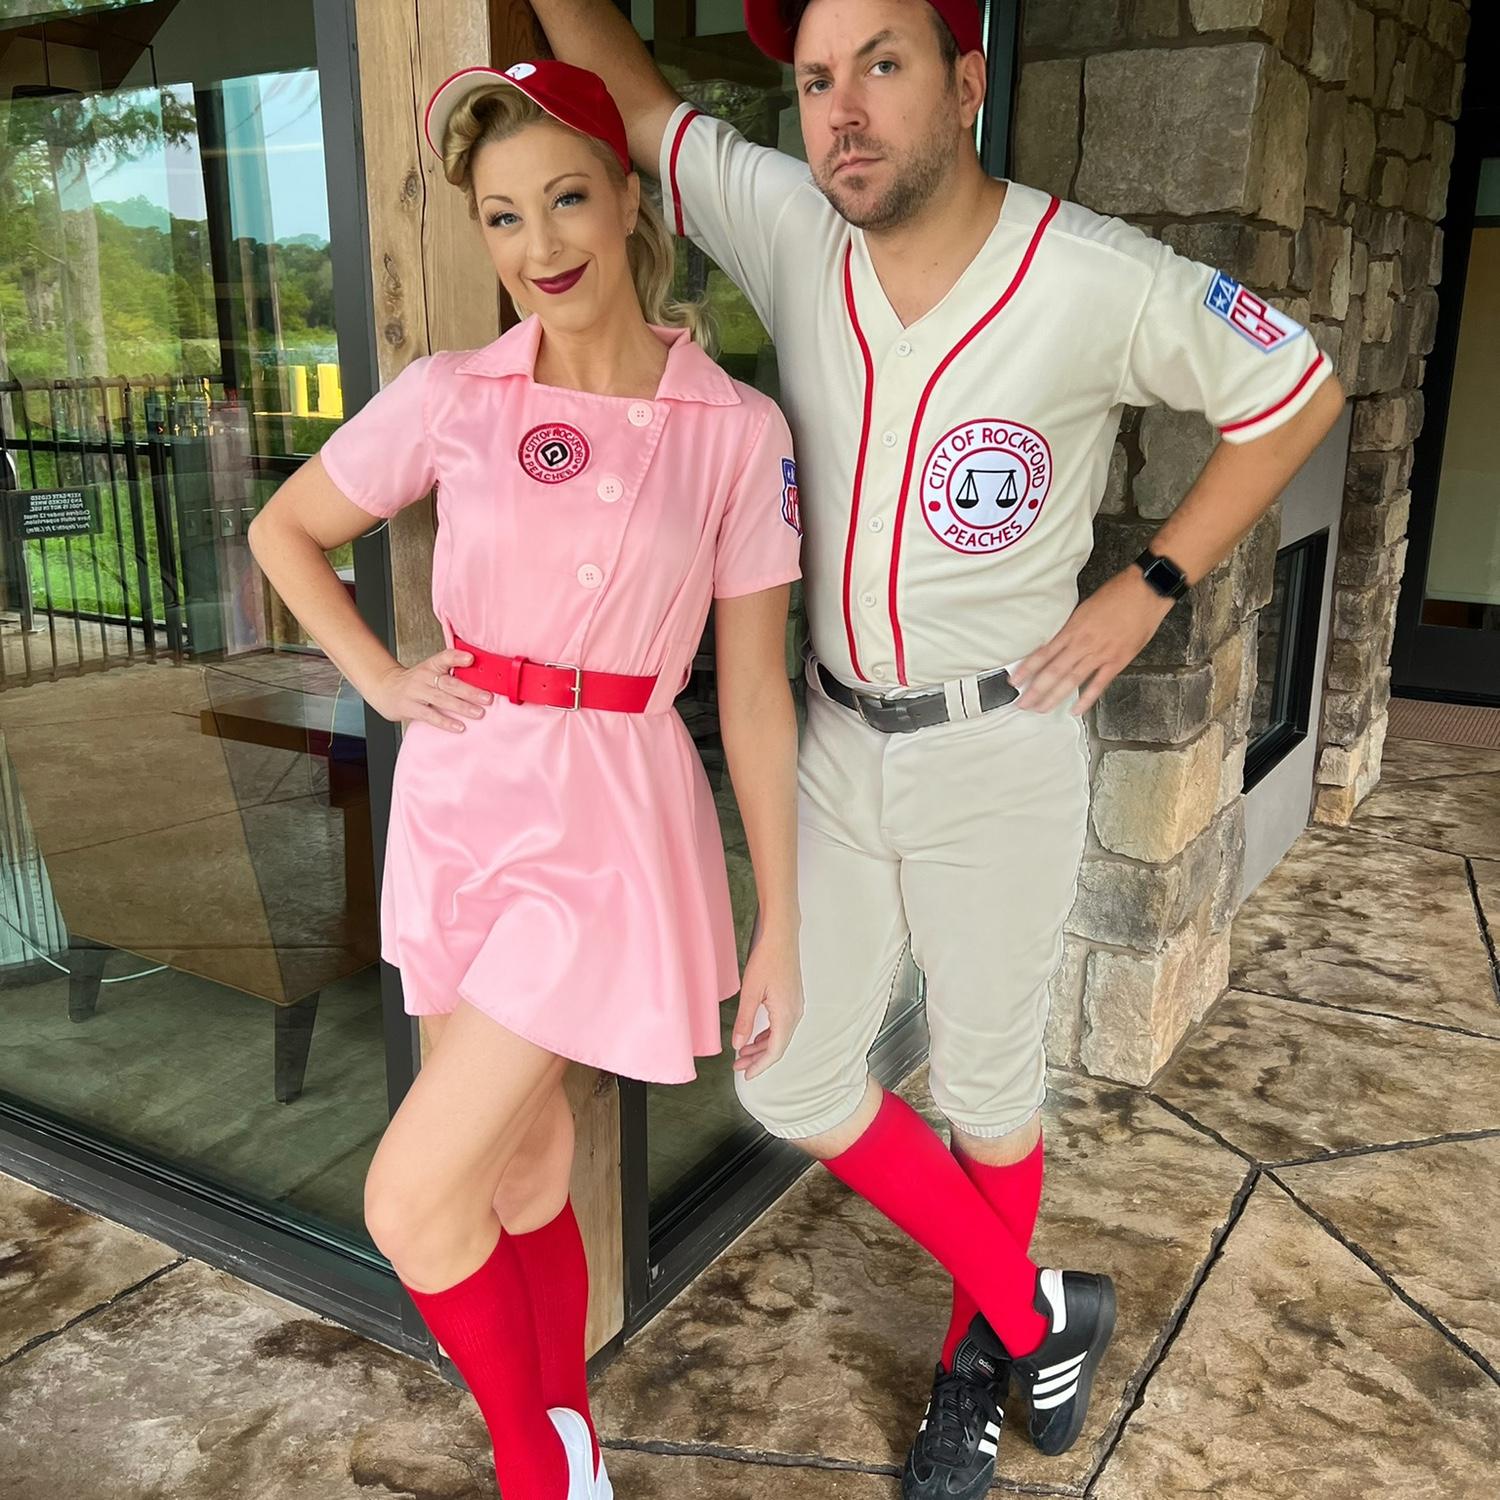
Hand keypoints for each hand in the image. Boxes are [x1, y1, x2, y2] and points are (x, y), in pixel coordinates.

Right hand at [367, 649, 491, 730]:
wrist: (385, 688)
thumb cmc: (416, 681)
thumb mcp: (430, 671)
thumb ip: (452, 672)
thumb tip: (483, 678)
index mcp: (431, 665)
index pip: (444, 657)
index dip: (457, 657)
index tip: (471, 658)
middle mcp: (424, 677)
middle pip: (449, 683)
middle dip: (470, 691)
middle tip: (487, 698)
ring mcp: (416, 692)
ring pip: (441, 699)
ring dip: (461, 707)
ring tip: (478, 713)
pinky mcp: (410, 708)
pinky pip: (429, 715)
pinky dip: (445, 722)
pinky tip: (459, 727)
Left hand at [731, 925, 803, 1080]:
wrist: (781, 937)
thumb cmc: (768, 959)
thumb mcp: (751, 992)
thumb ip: (745, 1020)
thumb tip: (738, 1044)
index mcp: (786, 1015)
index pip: (775, 1051)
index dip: (760, 1066)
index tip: (746, 1075)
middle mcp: (795, 1013)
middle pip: (778, 1046)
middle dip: (758, 1059)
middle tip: (738, 1066)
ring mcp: (795, 1006)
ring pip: (780, 1036)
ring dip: (762, 1047)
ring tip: (742, 1052)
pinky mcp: (792, 1000)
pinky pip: (782, 1025)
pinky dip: (768, 1034)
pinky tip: (755, 1036)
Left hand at [1010, 567, 1176, 715]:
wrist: (1145, 591)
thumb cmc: (1117, 594)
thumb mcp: (1085, 607)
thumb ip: (1072, 628)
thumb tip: (1059, 642)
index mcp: (1073, 629)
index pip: (1044, 654)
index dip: (1027, 669)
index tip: (1014, 681)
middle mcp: (1083, 644)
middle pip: (1054, 671)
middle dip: (1036, 690)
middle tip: (1022, 704)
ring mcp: (1100, 654)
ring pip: (1072, 680)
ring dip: (1054, 697)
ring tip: (1040, 709)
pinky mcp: (1118, 661)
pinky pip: (1098, 684)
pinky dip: (1086, 699)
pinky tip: (1075, 710)